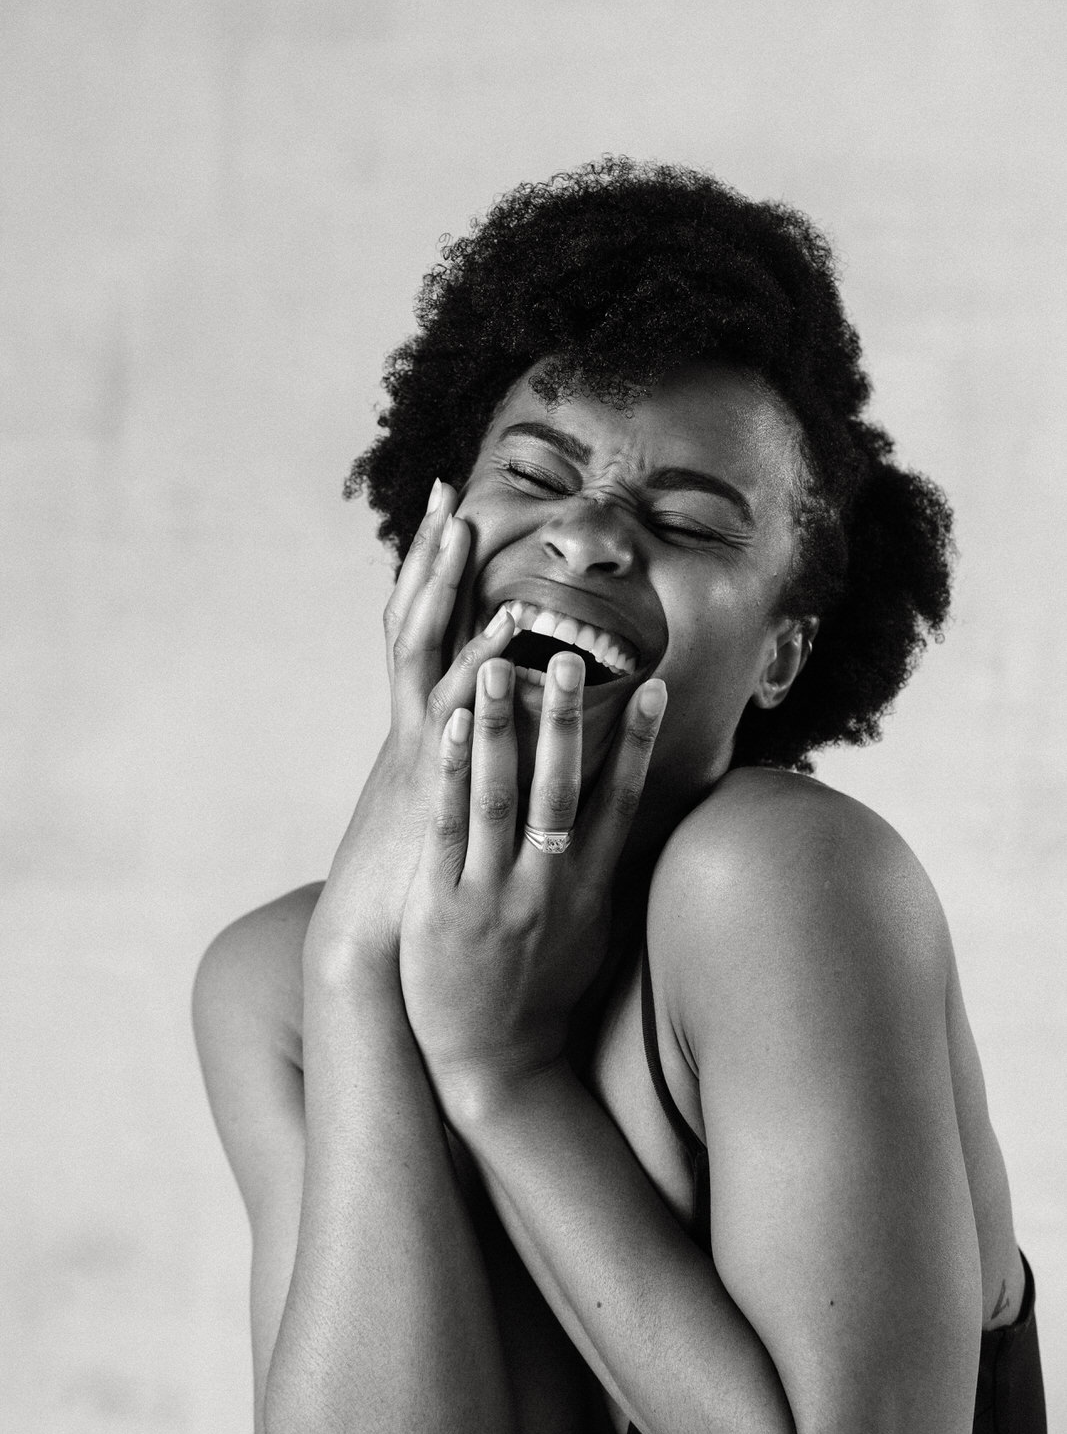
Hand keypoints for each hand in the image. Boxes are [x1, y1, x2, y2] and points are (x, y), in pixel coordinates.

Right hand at [304, 481, 518, 987]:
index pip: (423, 627)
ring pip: (425, 658)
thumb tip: (496, 726)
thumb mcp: (445, 799)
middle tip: (447, 490)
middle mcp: (412, 727)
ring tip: (461, 533)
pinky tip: (499, 635)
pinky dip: (472, 676)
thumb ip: (470, 755)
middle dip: (430, 558)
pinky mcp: (429, 788)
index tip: (453, 507)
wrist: (376, 942)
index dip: (435, 570)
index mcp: (419, 723)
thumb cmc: (418, 873)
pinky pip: (452, 724)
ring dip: (442, 594)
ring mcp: (416, 753)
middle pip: (414, 623)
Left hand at [398, 647, 666, 1104]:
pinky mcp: (443, 904)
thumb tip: (637, 823)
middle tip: (569, 656)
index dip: (635, 742)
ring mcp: (494, 892)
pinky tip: (449, 728)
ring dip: (499, 727)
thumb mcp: (594, 933)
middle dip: (564, 719)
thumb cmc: (547, 991)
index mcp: (588, 885)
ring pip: (499, 795)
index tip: (652, 687)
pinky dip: (450, 775)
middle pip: (560, 787)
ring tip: (496, 664)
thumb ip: (610, 872)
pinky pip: (447, 827)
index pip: (619, 800)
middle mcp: (547, 883)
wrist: (497, 1063)